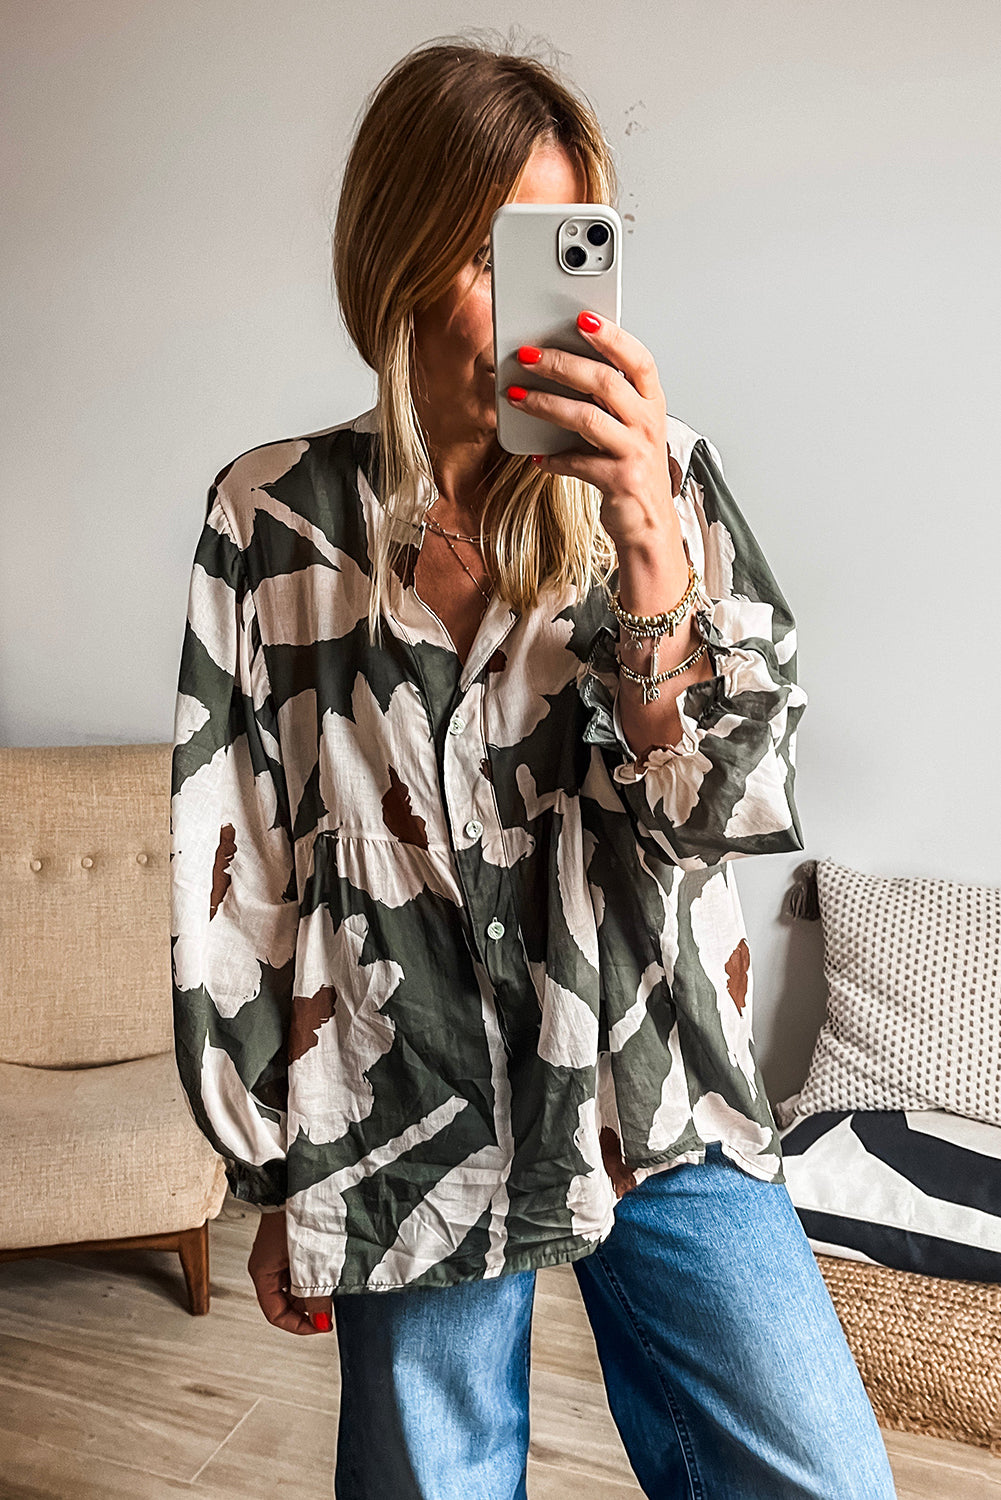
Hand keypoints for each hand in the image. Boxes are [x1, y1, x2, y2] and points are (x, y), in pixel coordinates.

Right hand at [247, 1208, 332, 1335]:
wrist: (301, 1182)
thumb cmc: (297, 1215)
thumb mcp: (306, 1262)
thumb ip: (314, 1293)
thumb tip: (320, 1319)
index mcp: (262, 1272)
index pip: (275, 1313)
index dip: (298, 1325)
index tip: (320, 1326)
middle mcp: (268, 1266)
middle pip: (285, 1301)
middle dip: (307, 1310)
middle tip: (329, 1310)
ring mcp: (280, 1254)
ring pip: (296, 1286)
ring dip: (313, 1292)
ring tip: (332, 1290)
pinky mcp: (293, 1244)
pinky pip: (302, 1270)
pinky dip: (315, 1277)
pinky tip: (330, 1273)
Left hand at [507, 312, 680, 551]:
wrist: (648, 523)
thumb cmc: (631, 467)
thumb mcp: (627, 427)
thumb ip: (605, 399)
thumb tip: (557, 364)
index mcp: (652, 402)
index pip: (638, 359)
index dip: (612, 337)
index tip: (581, 318)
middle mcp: (648, 423)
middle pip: (604, 382)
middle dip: (561, 364)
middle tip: (527, 356)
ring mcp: (636, 452)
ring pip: (586, 418)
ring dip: (546, 404)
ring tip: (516, 396)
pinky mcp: (620, 480)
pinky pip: (578, 462)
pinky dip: (553, 459)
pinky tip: (538, 456)